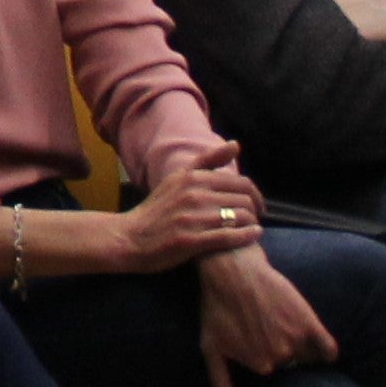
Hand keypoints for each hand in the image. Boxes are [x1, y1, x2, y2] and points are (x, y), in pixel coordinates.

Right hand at [114, 154, 267, 272]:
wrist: (128, 238)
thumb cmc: (155, 210)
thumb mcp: (177, 178)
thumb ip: (207, 161)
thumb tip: (236, 145)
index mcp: (192, 178)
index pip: (241, 183)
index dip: (255, 195)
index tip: (257, 205)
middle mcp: (193, 195)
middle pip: (243, 201)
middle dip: (254, 210)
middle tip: (255, 219)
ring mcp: (192, 218)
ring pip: (239, 217)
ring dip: (251, 224)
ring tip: (251, 228)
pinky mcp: (191, 241)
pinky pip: (229, 236)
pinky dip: (246, 236)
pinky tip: (252, 236)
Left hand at [194, 247, 338, 386]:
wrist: (233, 272)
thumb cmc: (217, 309)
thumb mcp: (212, 347)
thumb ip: (221, 383)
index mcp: (260, 366)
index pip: (271, 373)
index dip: (262, 358)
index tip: (253, 342)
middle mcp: (281, 356)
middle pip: (289, 363)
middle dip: (279, 351)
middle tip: (263, 329)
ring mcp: (297, 338)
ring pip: (306, 354)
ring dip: (298, 346)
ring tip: (278, 324)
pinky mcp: (309, 321)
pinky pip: (328, 347)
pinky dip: (328, 351)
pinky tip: (326, 352)